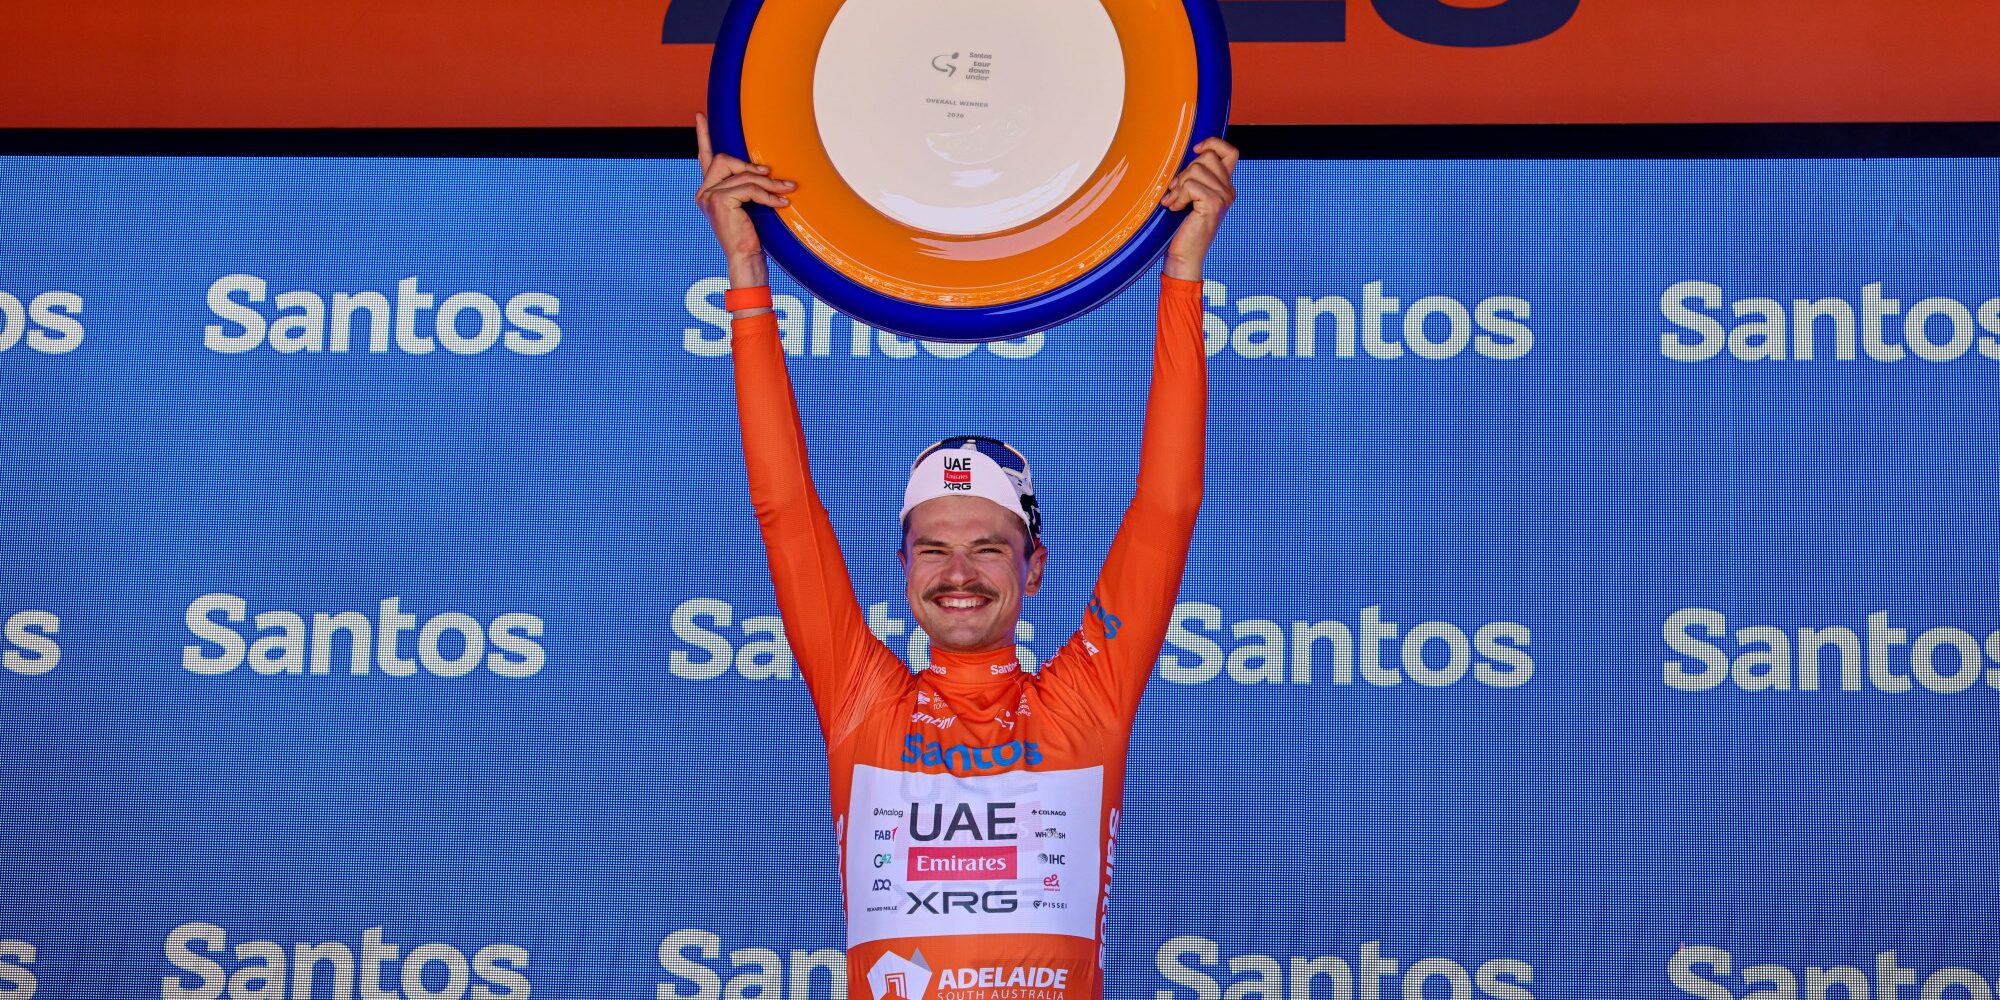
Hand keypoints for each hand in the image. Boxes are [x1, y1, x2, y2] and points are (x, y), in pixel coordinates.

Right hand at [695, 112, 795, 285]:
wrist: (745, 259)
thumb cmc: (750, 235)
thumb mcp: (747, 204)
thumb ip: (745, 185)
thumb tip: (762, 168)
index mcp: (708, 191)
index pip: (704, 158)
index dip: (703, 135)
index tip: (700, 116)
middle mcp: (703, 192)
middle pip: (725, 159)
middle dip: (752, 168)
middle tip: (774, 179)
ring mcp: (708, 196)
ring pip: (743, 174)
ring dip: (768, 183)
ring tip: (786, 191)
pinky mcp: (720, 201)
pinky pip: (749, 187)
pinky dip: (768, 195)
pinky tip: (781, 203)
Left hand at [1161, 136, 1237, 280]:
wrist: (1185, 257)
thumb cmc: (1183, 229)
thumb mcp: (1190, 198)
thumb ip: (1193, 179)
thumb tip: (1186, 159)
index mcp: (1225, 187)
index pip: (1230, 151)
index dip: (1213, 143)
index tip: (1195, 151)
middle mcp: (1229, 191)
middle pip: (1208, 157)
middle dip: (1185, 171)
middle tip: (1176, 191)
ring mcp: (1223, 197)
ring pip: (1196, 169)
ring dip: (1179, 186)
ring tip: (1174, 203)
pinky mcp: (1213, 204)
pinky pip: (1190, 185)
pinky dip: (1178, 196)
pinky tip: (1175, 209)